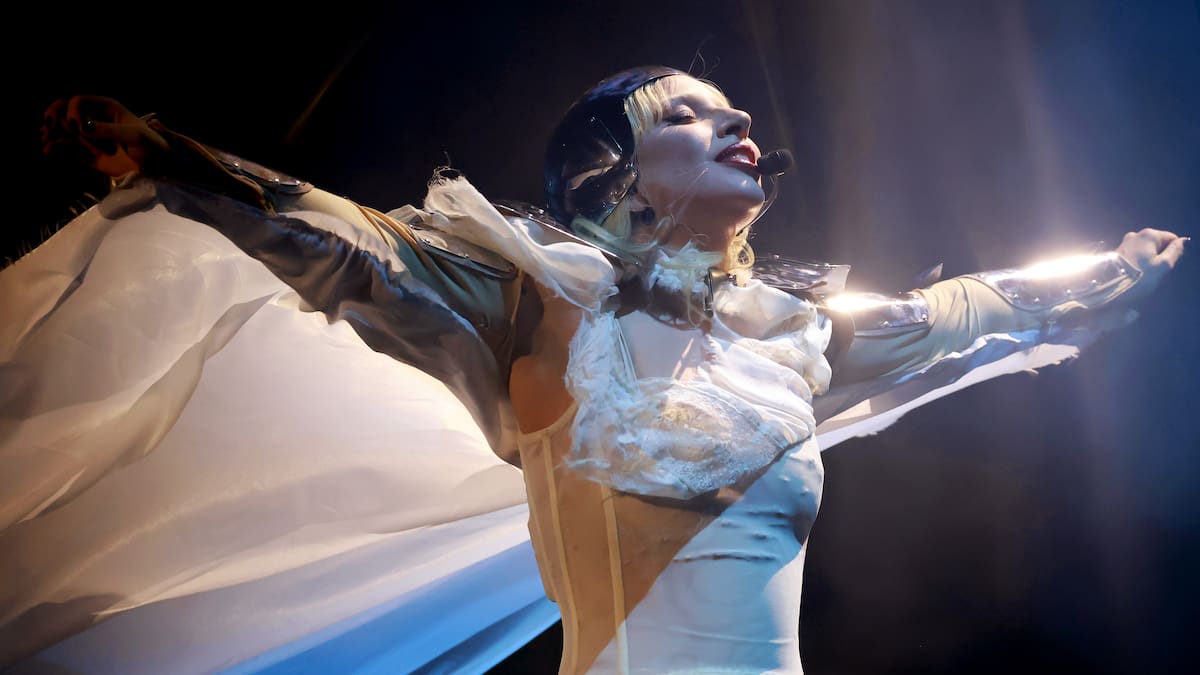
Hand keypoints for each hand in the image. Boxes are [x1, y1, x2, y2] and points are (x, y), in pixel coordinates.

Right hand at [41, 95, 167, 177]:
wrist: (158, 171)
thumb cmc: (152, 148)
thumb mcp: (135, 137)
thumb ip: (110, 131)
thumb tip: (83, 128)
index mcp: (106, 109)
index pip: (78, 101)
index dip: (72, 111)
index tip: (75, 127)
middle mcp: (95, 120)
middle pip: (64, 110)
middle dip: (54, 116)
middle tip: (47, 127)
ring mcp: (90, 137)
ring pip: (63, 130)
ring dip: (51, 133)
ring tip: (47, 141)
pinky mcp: (88, 155)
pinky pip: (67, 149)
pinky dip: (56, 149)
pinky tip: (49, 151)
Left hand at [1115, 227, 1186, 301]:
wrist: (1107, 288)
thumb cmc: (1139, 278)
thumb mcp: (1164, 266)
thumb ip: (1175, 251)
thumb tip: (1183, 240)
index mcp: (1149, 234)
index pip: (1171, 238)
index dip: (1173, 252)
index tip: (1168, 265)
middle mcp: (1135, 235)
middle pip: (1157, 244)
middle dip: (1159, 256)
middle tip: (1155, 272)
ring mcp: (1124, 243)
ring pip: (1145, 250)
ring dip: (1147, 261)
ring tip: (1143, 275)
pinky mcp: (1116, 253)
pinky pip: (1134, 255)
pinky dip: (1137, 263)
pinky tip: (1134, 274)